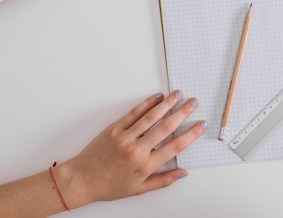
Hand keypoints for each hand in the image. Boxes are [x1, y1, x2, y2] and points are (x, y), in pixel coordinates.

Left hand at [54, 91, 205, 207]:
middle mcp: (137, 150)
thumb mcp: (139, 188)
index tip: (201, 125)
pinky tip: (157, 97)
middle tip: (194, 102)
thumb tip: (183, 173)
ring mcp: (125, 137)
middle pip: (166, 127)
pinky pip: (134, 113)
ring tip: (178, 94)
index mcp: (146, 165)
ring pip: (151, 117)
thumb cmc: (109, 186)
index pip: (175, 146)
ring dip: (167, 103)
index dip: (191, 134)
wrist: (82, 180)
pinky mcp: (114, 129)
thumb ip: (163, 180)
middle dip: (183, 112)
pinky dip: (146, 104)